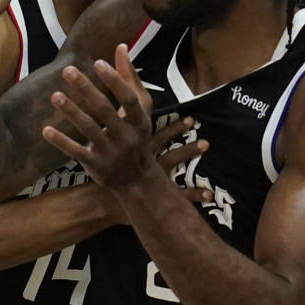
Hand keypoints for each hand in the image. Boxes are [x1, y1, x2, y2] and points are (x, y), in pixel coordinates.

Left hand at [43, 44, 202, 190]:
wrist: (136, 180)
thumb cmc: (137, 135)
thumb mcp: (140, 110)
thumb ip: (130, 79)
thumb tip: (121, 47)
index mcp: (138, 120)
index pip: (128, 97)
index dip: (115, 80)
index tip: (98, 62)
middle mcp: (125, 135)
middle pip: (104, 110)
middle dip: (86, 89)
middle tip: (68, 70)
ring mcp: (110, 151)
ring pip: (89, 129)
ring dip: (71, 111)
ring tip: (54, 96)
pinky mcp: (95, 164)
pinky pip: (76, 151)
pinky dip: (61, 141)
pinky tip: (46, 129)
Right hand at [96, 106, 210, 225]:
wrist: (95, 200)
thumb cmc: (96, 169)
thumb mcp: (99, 144)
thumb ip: (106, 125)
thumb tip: (111, 104)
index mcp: (138, 153)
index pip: (160, 137)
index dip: (175, 128)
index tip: (191, 120)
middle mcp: (148, 168)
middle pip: (172, 156)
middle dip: (189, 149)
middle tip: (207, 142)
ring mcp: (152, 184)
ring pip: (178, 175)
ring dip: (194, 177)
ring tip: (209, 168)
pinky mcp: (154, 198)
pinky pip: (178, 197)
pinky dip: (194, 194)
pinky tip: (209, 194)